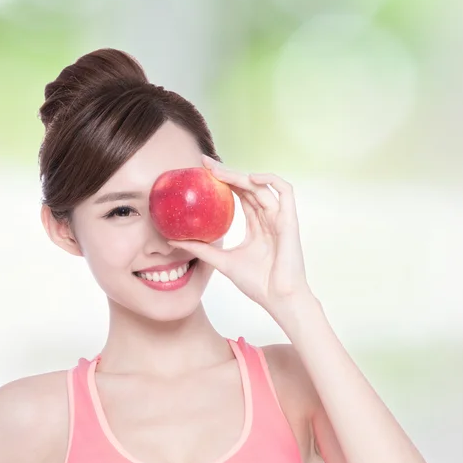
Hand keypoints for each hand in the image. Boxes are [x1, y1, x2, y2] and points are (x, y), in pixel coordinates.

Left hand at [168, 155, 315, 317]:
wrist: (278, 299)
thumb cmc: (257, 284)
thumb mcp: (222, 261)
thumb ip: (201, 250)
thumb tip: (172, 241)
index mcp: (256, 225)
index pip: (239, 195)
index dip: (223, 181)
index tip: (201, 172)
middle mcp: (268, 218)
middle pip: (248, 186)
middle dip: (227, 172)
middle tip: (204, 164)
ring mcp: (279, 218)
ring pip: (261, 186)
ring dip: (240, 175)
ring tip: (219, 171)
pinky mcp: (289, 220)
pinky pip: (285, 191)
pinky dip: (270, 180)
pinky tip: (250, 178)